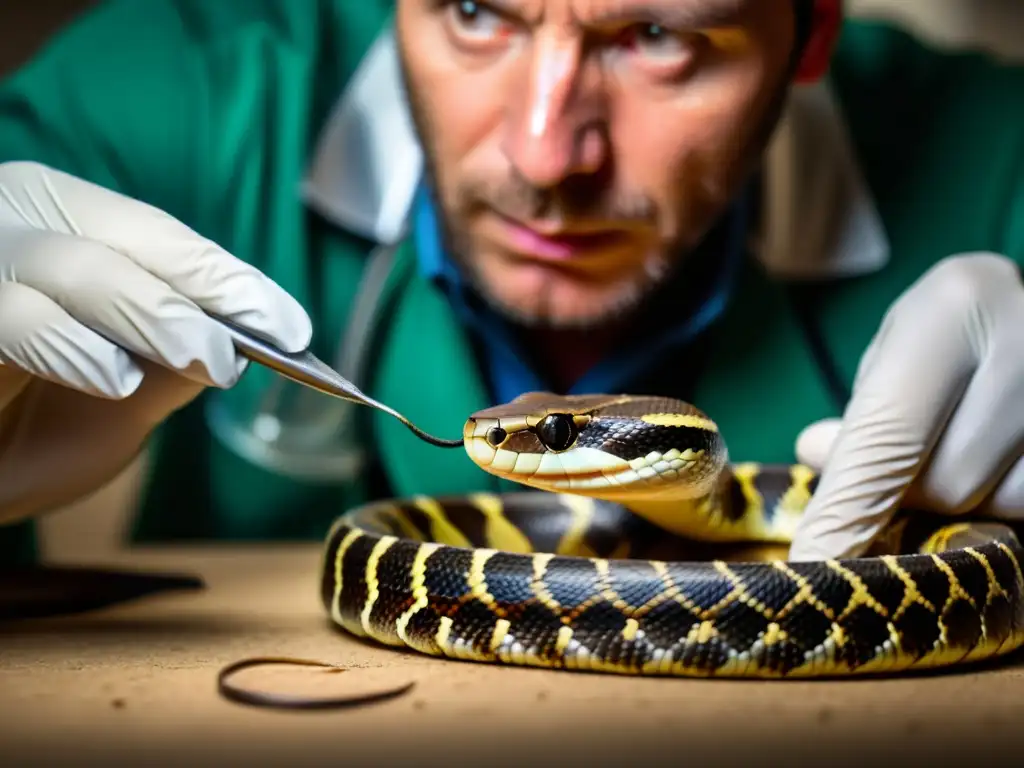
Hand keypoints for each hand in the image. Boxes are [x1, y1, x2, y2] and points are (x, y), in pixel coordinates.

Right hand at [0, 161, 310, 523]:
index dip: (227, 279)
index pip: (159, 240)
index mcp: (66, 231)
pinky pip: (6, 313)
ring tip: (206, 358)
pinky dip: (62, 342)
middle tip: (257, 342)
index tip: (293, 328)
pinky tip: (111, 376)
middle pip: (123, 241)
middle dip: (199, 292)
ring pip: (72, 267)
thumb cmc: (21, 435)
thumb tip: (240, 346)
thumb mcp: (115, 407)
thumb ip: (167, 369)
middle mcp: (21, 227)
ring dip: (150, 312)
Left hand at [788, 252, 1023, 560]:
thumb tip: (816, 456)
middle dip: (905, 495)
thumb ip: (862, 412)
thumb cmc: (950, 329)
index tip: (815, 568)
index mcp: (955, 308)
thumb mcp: (894, 350)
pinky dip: (1001, 494)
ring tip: (956, 444)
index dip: (846, 511)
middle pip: (946, 485)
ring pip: (995, 504)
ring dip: (961, 498)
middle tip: (897, 469)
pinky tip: (996, 458)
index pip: (887, 437)